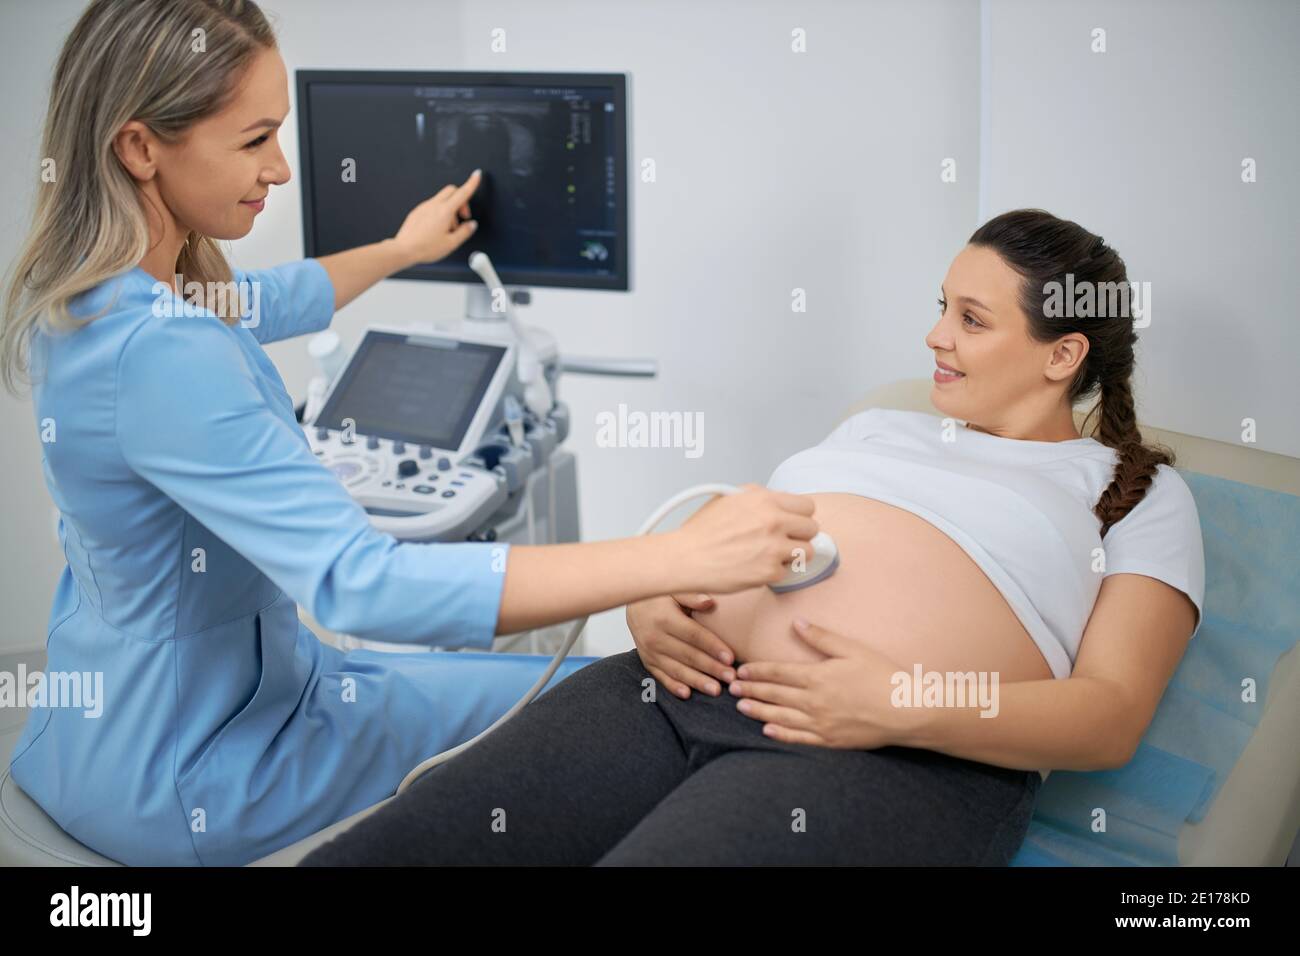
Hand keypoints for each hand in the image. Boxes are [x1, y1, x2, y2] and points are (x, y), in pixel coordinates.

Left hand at [392, 169, 480, 265]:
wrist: (404, 249)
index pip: (462, 192)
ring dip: (450, 209)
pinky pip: (432, 206)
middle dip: (461, 200)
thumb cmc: (425, 248)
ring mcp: (424, 207)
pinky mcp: (418, 211)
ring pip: (442, 199)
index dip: (472, 183)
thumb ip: (464, 232)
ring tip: (448, 228)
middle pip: (451, 190)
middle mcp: (434, 205)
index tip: (477, 175)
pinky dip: (439, 212)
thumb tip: (471, 225)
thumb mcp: (451, 244)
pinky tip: (437, 228)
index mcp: (445, 211)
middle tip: (463, 216)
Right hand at [627, 593, 735, 698]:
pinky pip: (661, 677)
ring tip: (716, 690)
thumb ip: (691, 595)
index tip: (730, 657)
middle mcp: (654, 637)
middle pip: (688, 656)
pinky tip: (688, 694)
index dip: (712, 647)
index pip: (693, 635)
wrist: (632, 602)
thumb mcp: (674, 588)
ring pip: (676, 670)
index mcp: (664, 618)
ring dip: (697, 681)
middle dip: (711, 668)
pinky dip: (673, 687)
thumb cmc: (660, 595)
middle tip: (731, 677)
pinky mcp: (647, 661)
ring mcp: (649, 652)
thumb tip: (709, 602)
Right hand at [670, 484, 818, 593]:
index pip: (807, 506)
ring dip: (793, 555)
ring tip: (772, 556)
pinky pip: (786, 572)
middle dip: (800, 536)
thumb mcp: (728, 498)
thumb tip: (776, 500)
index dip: (799, 516)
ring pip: (807, 552)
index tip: (793, 524)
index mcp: (764, 499)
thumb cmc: (701, 531)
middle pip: (812, 529)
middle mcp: (773, 520)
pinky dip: (773, 573)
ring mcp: (774, 547)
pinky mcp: (770, 571)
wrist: (685, 557)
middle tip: (784, 541)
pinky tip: (755, 568)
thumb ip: (757, 497)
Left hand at [728, 618, 920, 747]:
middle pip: (774, 694)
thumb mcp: (852, 650)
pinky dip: (781, 734)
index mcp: (817, 677)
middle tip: (730, 688)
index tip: (741, 669)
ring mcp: (821, 724)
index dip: (757, 671)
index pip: (778, 672)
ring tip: (741, 707)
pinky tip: (768, 730)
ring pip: (781, 717)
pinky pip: (799, 738)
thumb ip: (822, 638)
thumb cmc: (882, 676)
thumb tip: (797, 623)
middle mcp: (814, 702)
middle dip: (751, 690)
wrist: (906, 710)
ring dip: (759, 711)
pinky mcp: (830, 741)